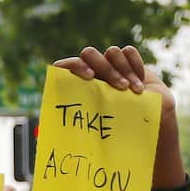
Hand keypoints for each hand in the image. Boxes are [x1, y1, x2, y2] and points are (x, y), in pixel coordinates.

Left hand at [54, 46, 181, 187]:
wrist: (144, 127)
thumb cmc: (113, 134)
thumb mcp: (88, 133)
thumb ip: (69, 129)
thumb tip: (45, 138)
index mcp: (76, 86)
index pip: (63, 66)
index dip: (73, 66)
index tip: (89, 76)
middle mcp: (91, 72)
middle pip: (89, 54)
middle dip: (106, 69)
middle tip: (121, 88)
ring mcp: (109, 65)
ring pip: (112, 52)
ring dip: (125, 70)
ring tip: (136, 92)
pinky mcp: (128, 62)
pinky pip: (128, 52)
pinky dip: (136, 64)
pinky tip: (140, 84)